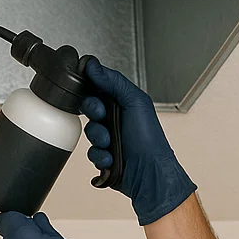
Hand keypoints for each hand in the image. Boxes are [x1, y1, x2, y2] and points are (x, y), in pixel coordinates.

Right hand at [80, 57, 195, 225]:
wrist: (148, 172)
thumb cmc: (149, 139)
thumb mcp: (135, 102)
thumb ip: (113, 81)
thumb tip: (93, 66)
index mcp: (124, 102)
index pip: (98, 89)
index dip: (92, 94)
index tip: (96, 101)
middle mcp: (117, 118)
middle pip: (90, 110)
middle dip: (95, 118)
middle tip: (104, 119)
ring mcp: (110, 137)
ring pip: (89, 133)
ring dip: (98, 140)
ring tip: (111, 144)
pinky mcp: (104, 155)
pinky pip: (90, 152)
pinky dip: (99, 156)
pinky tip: (111, 158)